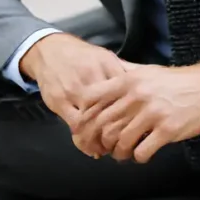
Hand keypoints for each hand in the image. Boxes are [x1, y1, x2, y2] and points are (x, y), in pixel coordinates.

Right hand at [19, 34, 130, 149]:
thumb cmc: (82, 56)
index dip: (136, 114)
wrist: (50, 50)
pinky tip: (91, 148)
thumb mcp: (106, 58)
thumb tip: (150, 84)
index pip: (126, 93)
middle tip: (127, 145)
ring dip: (102, 139)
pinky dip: (84, 141)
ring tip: (109, 150)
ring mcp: (74, 91)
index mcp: (106, 66)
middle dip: (120, 131)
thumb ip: (126, 72)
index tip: (141, 128)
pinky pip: (74, 125)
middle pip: (111, 110)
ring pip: (93, 121)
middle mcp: (90, 78)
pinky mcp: (59, 101)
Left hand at [73, 59, 199, 163]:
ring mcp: (153, 113)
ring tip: (123, 154)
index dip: (85, 116)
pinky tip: (142, 155)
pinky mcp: (168, 129)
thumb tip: (99, 89)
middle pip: (104, 124)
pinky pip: (142, 151)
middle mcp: (137, 95)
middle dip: (101, 141)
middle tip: (105, 148)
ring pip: (120, 141)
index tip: (88, 127)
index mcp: (129, 80)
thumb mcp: (146, 72)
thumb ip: (122, 78)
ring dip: (119, 152)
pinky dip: (138, 157)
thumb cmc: (176, 82)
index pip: (92, 98)